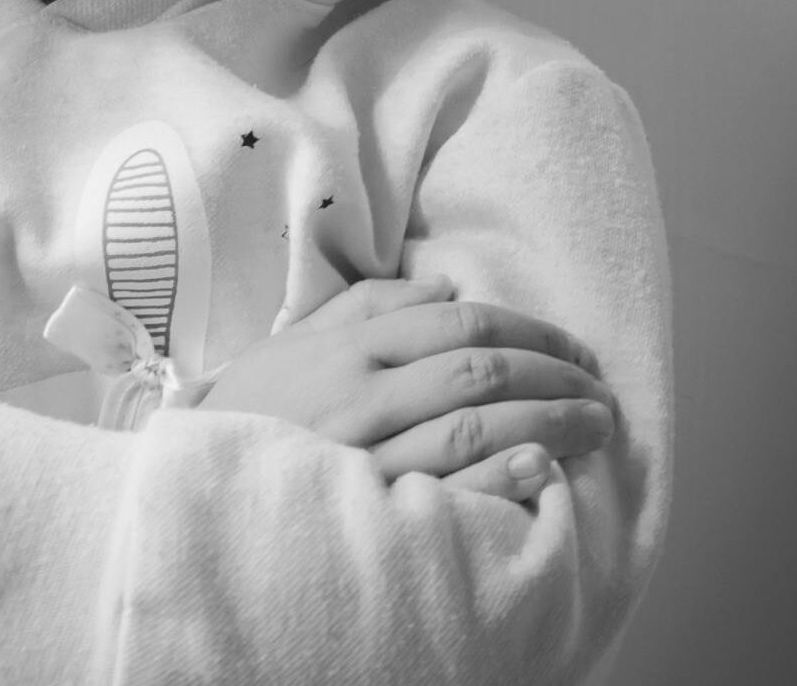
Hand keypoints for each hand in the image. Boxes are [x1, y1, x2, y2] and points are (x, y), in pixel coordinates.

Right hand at [199, 276, 614, 501]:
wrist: (195, 484)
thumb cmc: (255, 407)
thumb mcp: (300, 340)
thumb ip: (368, 306)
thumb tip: (445, 285)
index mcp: (348, 345)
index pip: (456, 324)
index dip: (528, 332)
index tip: (575, 349)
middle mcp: (359, 393)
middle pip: (477, 373)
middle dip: (553, 377)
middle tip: (601, 390)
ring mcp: (364, 454)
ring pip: (472, 428)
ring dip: (548, 425)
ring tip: (594, 428)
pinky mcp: (368, 511)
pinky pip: (444, 491)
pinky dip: (498, 476)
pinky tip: (541, 470)